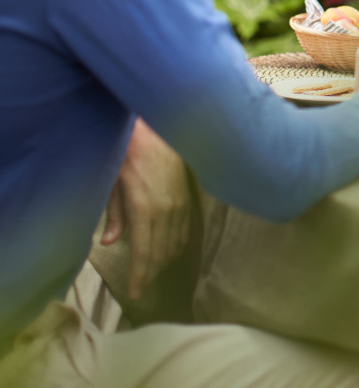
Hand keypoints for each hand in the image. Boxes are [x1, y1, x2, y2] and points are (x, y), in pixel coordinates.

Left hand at [102, 119, 190, 299]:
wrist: (158, 130)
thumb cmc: (128, 153)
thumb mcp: (113, 183)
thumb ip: (114, 214)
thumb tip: (108, 242)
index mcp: (146, 210)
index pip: (144, 252)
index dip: (141, 275)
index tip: (136, 293)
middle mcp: (167, 212)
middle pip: (161, 253)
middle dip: (151, 273)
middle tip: (142, 289)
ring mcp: (180, 205)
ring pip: (175, 244)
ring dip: (164, 261)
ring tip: (152, 273)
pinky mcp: (187, 198)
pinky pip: (185, 230)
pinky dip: (176, 245)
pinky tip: (169, 251)